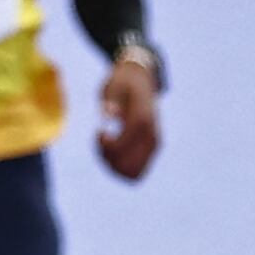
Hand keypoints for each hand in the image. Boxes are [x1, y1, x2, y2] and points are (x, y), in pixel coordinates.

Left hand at [95, 50, 161, 180]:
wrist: (140, 80)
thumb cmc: (122, 82)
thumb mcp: (112, 86)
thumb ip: (110, 100)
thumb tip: (108, 115)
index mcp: (142, 120)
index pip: (120, 149)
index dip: (104, 146)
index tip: (99, 131)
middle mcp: (152, 136)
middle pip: (127, 168)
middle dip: (108, 160)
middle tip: (102, 142)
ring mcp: (155, 145)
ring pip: (133, 174)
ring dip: (114, 166)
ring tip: (107, 148)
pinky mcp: (153, 150)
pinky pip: (137, 173)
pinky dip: (122, 168)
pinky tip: (114, 152)